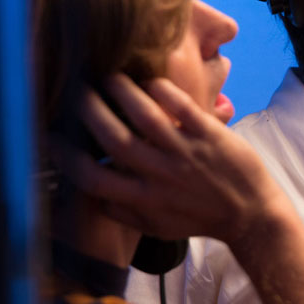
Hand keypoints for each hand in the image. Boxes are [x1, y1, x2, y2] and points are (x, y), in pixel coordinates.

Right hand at [64, 74, 293, 248]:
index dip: (65, 155)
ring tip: (108, 77)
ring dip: (121, 91)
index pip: (92, 177)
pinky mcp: (211, 135)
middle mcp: (161, 175)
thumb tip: (89, 196)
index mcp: (143, 199)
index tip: (51, 134)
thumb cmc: (201, 219)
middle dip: (87, 110)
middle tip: (76, 90)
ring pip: (145, 115)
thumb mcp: (157, 227)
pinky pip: (180, 106)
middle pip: (112, 137)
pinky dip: (161, 90)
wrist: (252, 215)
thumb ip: (122, 212)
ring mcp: (186, 153)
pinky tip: (150, 82)